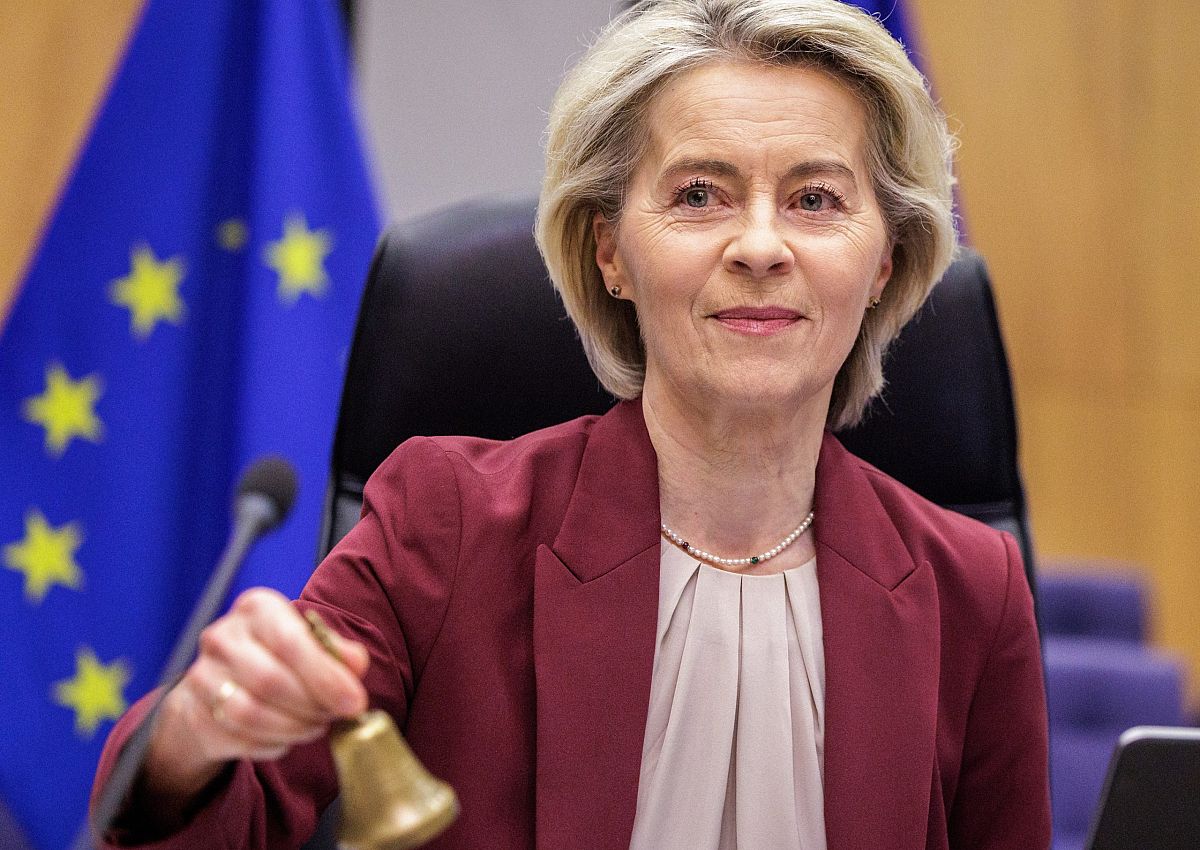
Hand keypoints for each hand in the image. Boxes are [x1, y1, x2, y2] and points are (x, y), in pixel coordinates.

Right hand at [143, 588, 368, 800]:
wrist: (218, 685)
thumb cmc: (275, 657)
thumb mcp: (308, 643)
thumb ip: (336, 651)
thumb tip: (355, 664)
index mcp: (256, 609)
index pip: (290, 641)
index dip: (326, 675)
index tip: (354, 701)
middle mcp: (223, 638)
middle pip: (271, 681)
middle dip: (312, 706)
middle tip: (335, 716)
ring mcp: (202, 677)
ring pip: (252, 715)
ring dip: (295, 728)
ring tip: (315, 726)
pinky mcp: (195, 716)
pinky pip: (241, 740)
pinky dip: (274, 744)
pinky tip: (287, 736)